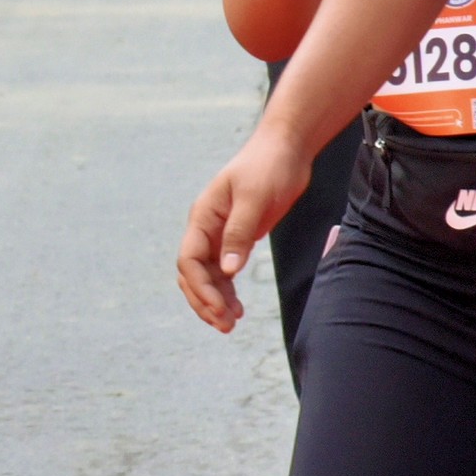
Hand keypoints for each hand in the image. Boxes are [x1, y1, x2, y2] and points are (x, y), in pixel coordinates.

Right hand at [177, 127, 315, 333]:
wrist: (286, 149)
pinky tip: (237, 306)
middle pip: (192, 273)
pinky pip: (223, 271)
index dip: (200, 287)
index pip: (189, 260)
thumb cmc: (268, 167)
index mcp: (203, 216)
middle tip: (225, 326)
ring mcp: (220, 234)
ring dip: (214, 300)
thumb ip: (239, 233)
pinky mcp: (237, 237)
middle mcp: (206, 228)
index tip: (220, 309)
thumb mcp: (254, 199)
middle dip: (204, 301)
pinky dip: (226, 290)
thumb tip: (227, 271)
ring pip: (206, 275)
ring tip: (231, 324)